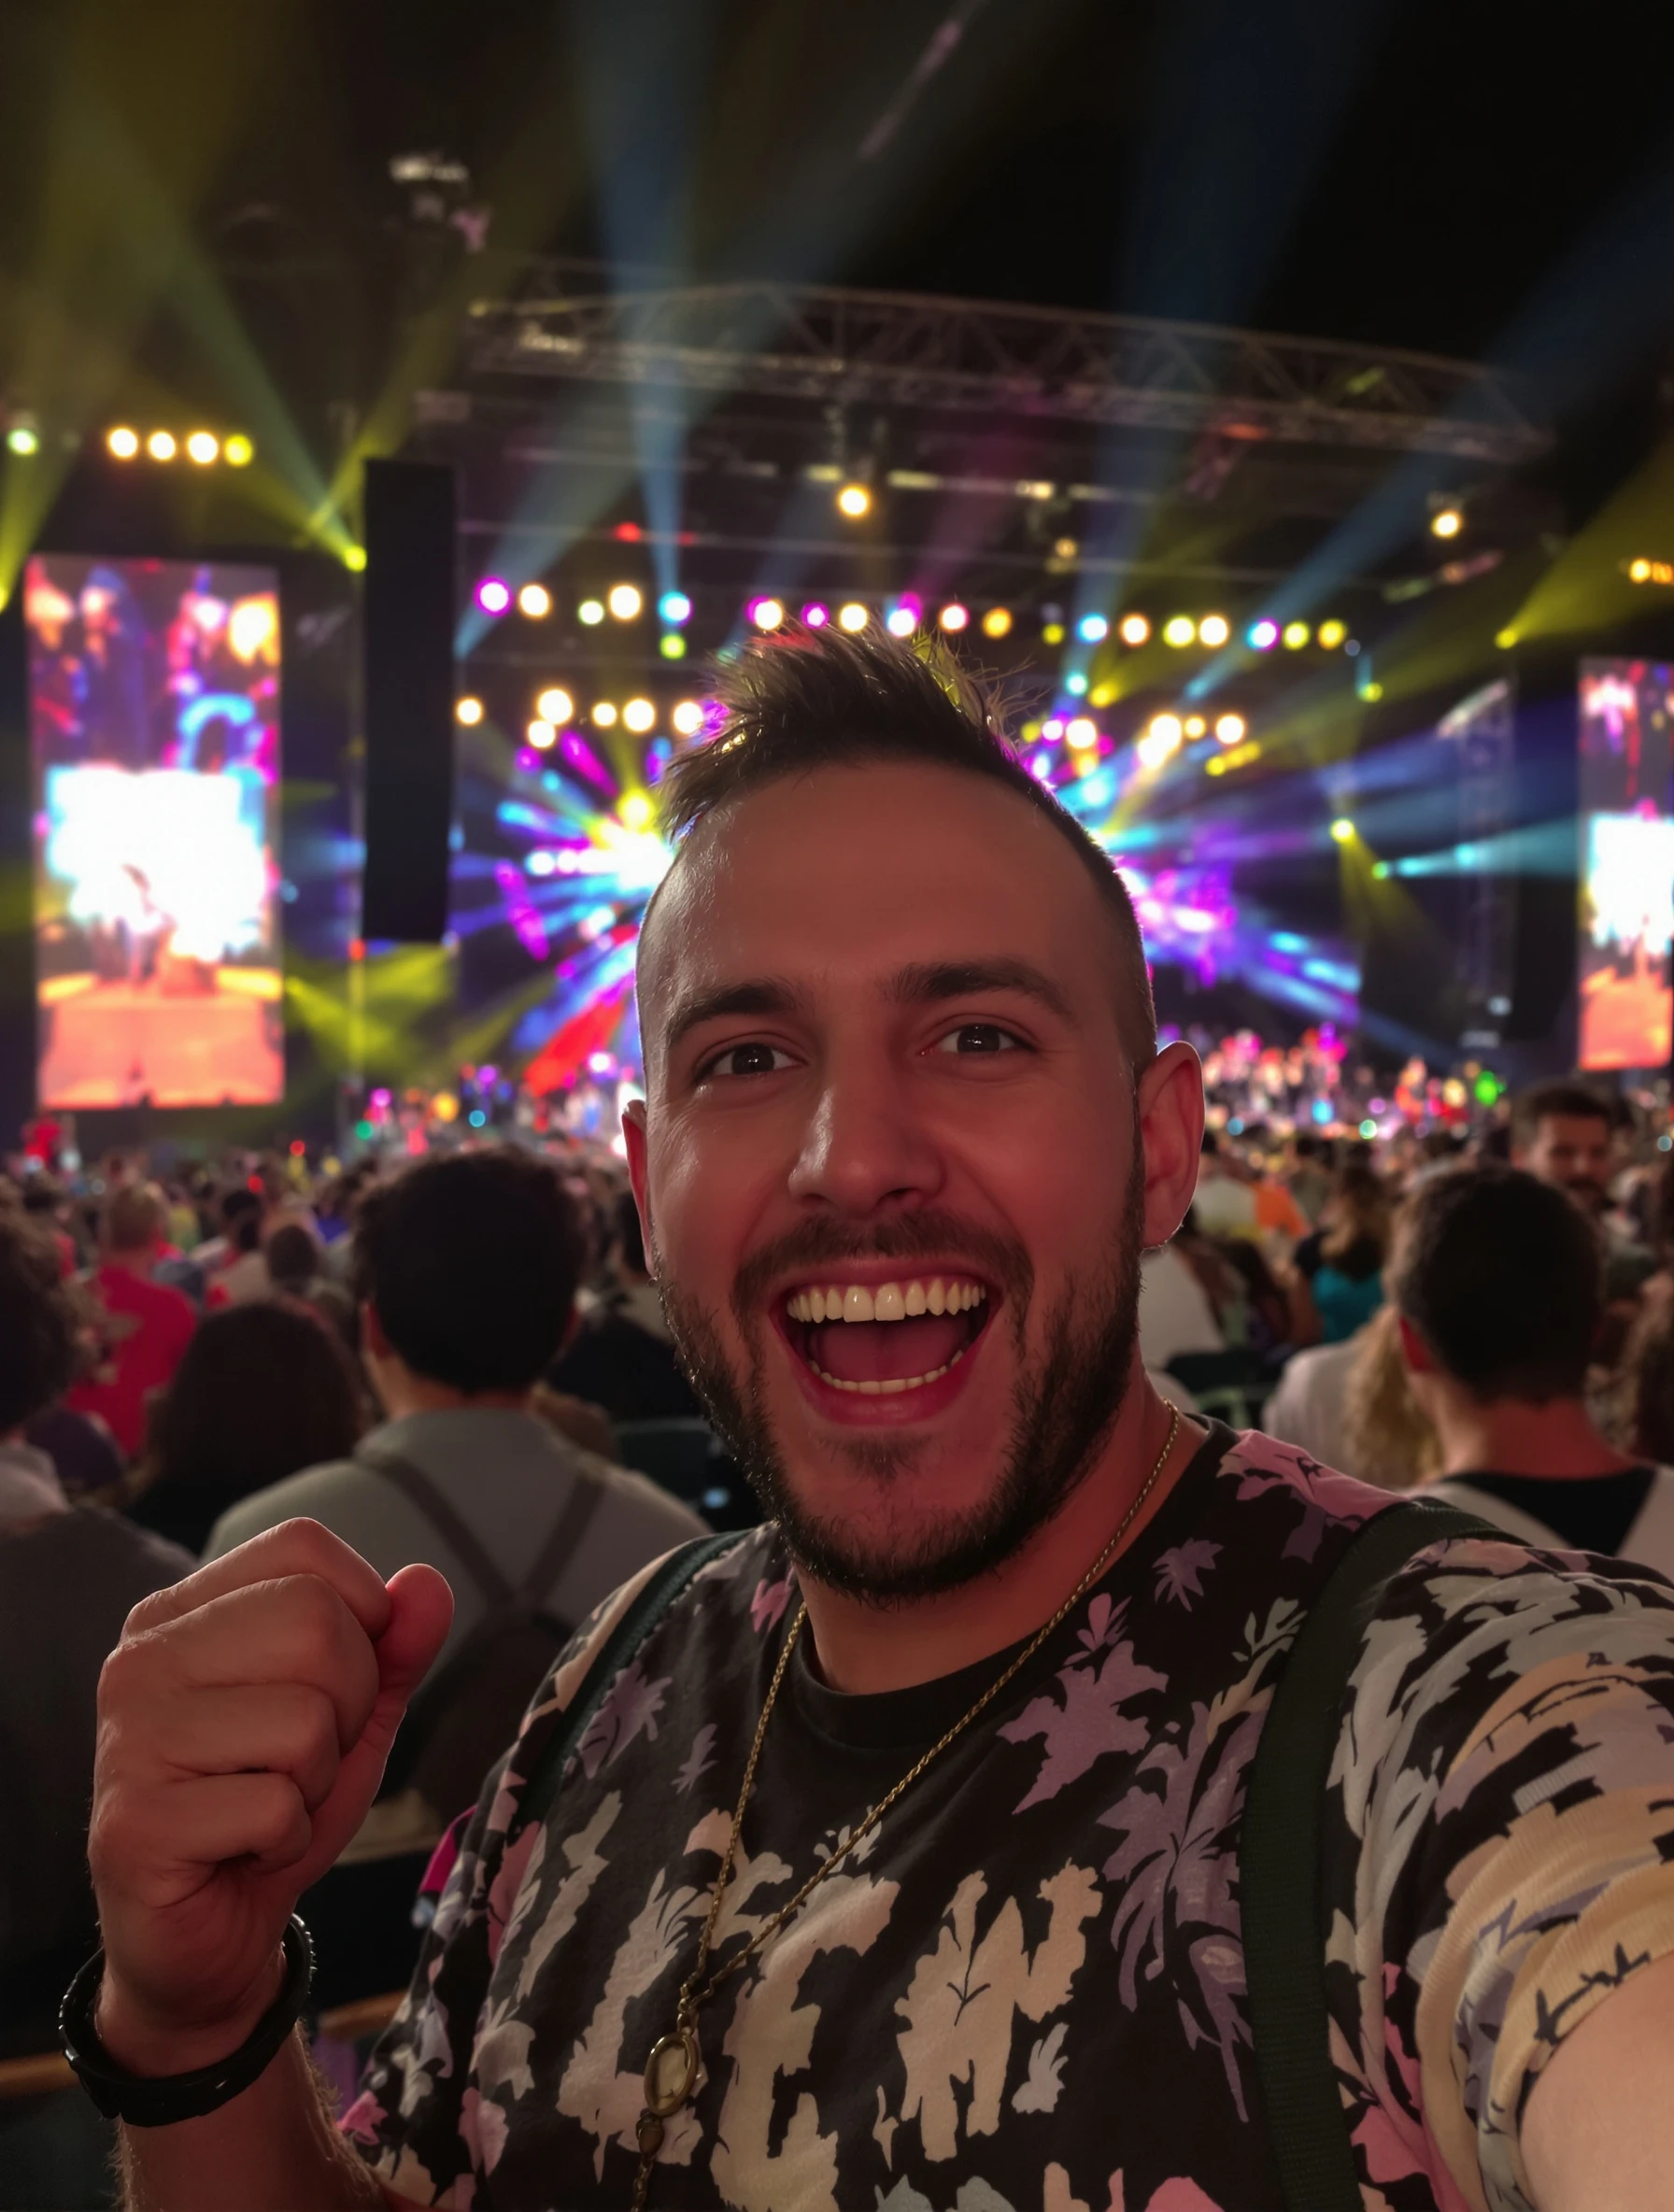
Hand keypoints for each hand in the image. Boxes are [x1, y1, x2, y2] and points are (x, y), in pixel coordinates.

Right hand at [89, 1520, 452, 2074]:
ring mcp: (129, 1738)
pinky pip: (277, 1807)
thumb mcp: (353, 1714)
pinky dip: (287, 1839)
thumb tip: (428, 1583)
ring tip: (266, 1805)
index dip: (358, 1619)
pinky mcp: (133, 1823)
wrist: (208, 1935)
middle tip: (296, 1763)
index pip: (303, 1551)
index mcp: (183, 1612)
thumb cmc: (274, 1803)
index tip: (329, 1687)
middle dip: (345, 1708)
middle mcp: (142, 1658)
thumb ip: (396, 1644)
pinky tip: (243, 1852)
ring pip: (305, 1720)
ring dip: (316, 1782)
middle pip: (315, 1624)